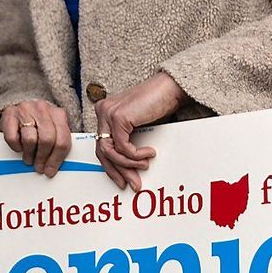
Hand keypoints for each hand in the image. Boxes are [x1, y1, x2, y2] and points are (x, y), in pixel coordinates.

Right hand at [0, 100, 71, 176]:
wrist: (22, 104)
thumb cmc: (40, 121)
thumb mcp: (54, 128)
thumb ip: (58, 143)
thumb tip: (55, 166)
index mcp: (58, 114)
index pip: (62, 140)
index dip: (56, 159)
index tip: (51, 170)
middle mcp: (43, 109)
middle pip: (47, 140)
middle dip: (43, 158)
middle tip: (39, 167)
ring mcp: (26, 110)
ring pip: (30, 140)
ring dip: (29, 155)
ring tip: (29, 159)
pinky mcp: (10, 113)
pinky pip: (13, 137)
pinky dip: (16, 147)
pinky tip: (20, 148)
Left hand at [95, 72, 188, 190]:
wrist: (170, 89)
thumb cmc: (158, 105)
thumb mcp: (138, 127)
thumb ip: (128, 141)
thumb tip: (129, 168)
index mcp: (105, 113)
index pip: (102, 146)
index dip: (111, 167)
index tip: (122, 180)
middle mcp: (102, 112)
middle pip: (102, 151)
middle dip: (118, 171)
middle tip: (133, 183)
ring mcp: (108, 113)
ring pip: (110, 151)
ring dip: (128, 164)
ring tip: (144, 165)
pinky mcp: (118, 117)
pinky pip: (122, 147)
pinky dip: (135, 155)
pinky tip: (148, 153)